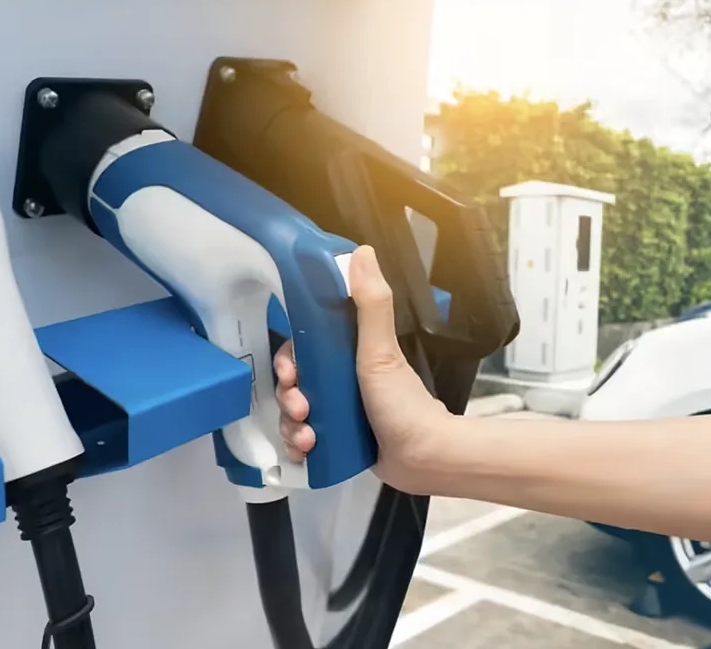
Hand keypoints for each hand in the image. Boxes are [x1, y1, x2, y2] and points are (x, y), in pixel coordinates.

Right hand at [273, 245, 453, 491]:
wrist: (423, 458)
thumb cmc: (403, 402)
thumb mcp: (380, 350)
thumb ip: (371, 303)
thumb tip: (361, 252)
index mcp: (347, 355)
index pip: (301, 349)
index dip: (288, 360)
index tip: (291, 373)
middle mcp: (339, 381)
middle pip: (292, 384)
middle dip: (287, 397)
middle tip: (301, 408)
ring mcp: (336, 413)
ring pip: (292, 415)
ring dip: (290, 426)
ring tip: (307, 437)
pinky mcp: (336, 443)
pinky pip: (302, 442)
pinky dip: (297, 448)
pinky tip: (305, 452)